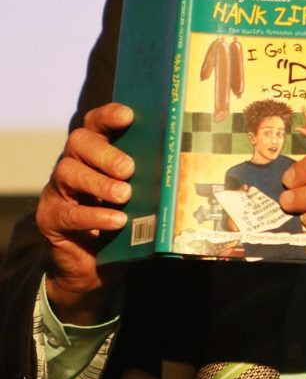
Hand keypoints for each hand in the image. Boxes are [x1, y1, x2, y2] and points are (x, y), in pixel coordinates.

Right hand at [36, 103, 133, 323]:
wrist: (91, 264)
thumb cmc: (121, 218)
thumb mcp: (137, 193)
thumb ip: (147, 175)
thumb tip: (181, 165)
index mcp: (94, 150)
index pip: (96, 122)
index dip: (109, 115)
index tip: (129, 116)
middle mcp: (73, 163)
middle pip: (79, 142)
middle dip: (105, 152)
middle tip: (129, 168)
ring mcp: (57, 190)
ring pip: (69, 173)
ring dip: (99, 182)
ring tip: (124, 194)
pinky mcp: (50, 218)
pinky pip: (69, 213)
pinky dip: (95, 215)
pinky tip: (117, 220)